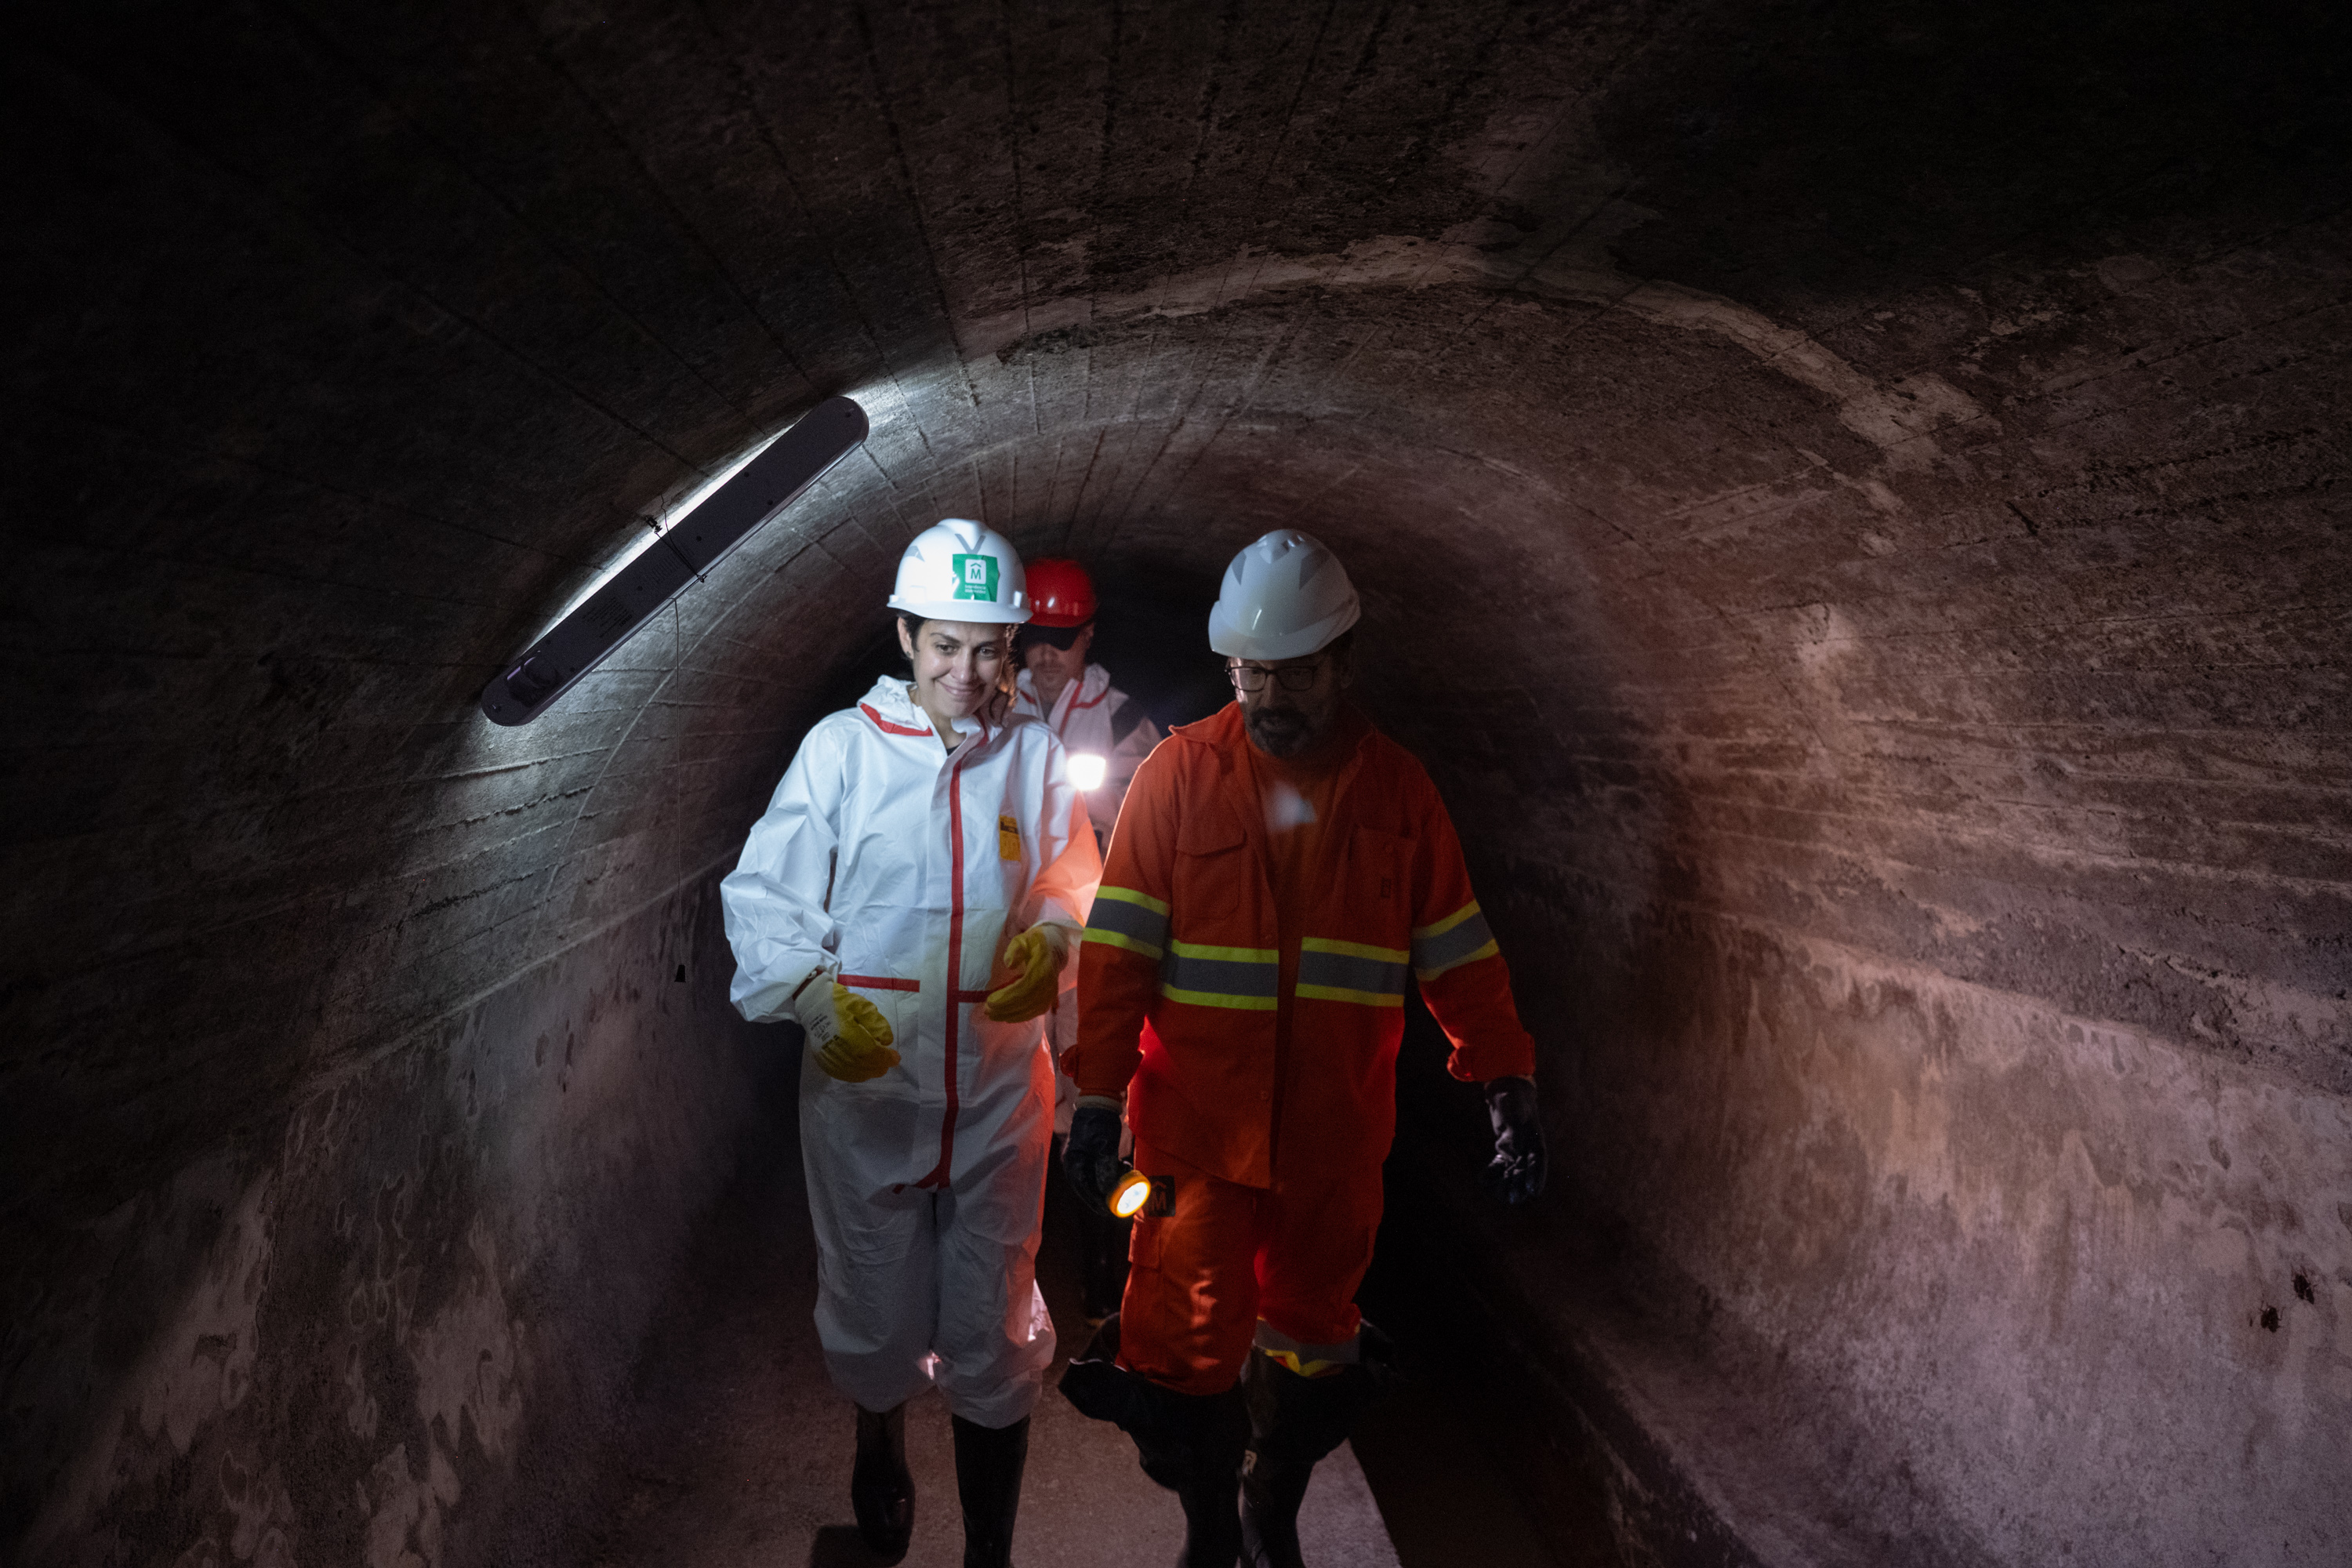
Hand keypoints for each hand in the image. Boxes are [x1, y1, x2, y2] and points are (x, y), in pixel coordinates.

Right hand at [795, 979, 899, 1082]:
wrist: (814, 1003)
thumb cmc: (841, 1002)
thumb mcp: (862, 1006)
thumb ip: (876, 1023)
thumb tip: (887, 1041)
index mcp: (846, 1032)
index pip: (870, 1052)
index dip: (885, 1057)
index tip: (896, 1057)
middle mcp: (835, 1047)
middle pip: (861, 1064)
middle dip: (878, 1066)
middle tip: (888, 1063)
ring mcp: (826, 1054)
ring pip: (850, 1071)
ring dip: (867, 1072)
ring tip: (878, 1068)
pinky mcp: (821, 1058)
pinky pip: (838, 1073)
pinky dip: (853, 1075)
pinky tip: (862, 1072)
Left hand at [985, 923, 1070, 1021]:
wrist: (1055, 948)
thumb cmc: (1035, 942)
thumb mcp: (1023, 939)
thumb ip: (1015, 949)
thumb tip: (1009, 965)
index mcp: (1042, 967)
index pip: (1024, 987)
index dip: (1007, 997)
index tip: (989, 1001)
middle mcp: (1049, 982)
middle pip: (1026, 1001)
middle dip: (1005, 1008)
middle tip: (987, 1011)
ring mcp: (1051, 992)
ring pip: (1031, 1009)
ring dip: (1011, 1014)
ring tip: (993, 1015)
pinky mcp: (1050, 998)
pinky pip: (1036, 1012)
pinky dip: (1021, 1017)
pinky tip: (1008, 1018)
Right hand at [1063, 1102, 1125, 1212]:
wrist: (1100, 1101)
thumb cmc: (1099, 1123)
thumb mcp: (1104, 1147)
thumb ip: (1106, 1170)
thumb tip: (1109, 1192)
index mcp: (1073, 1161)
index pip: (1082, 1188)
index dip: (1095, 1201)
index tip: (1107, 1211)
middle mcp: (1076, 1161)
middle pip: (1090, 1185)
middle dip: (1106, 1193)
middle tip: (1122, 1200)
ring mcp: (1084, 1157)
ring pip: (1098, 1177)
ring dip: (1112, 1180)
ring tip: (1127, 1176)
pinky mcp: (1093, 1153)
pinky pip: (1102, 1168)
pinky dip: (1113, 1171)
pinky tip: (1124, 1166)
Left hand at [1480, 1076, 1545, 1204]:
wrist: (1507, 1090)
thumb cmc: (1514, 1099)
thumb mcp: (1516, 1111)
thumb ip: (1515, 1129)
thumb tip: (1512, 1146)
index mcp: (1535, 1138)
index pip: (1538, 1161)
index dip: (1536, 1177)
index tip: (1533, 1192)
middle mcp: (1527, 1146)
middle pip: (1524, 1169)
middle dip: (1520, 1185)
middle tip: (1514, 1200)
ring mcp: (1516, 1149)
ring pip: (1513, 1170)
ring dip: (1508, 1183)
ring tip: (1502, 1197)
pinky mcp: (1505, 1149)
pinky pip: (1501, 1164)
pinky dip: (1495, 1173)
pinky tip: (1485, 1180)